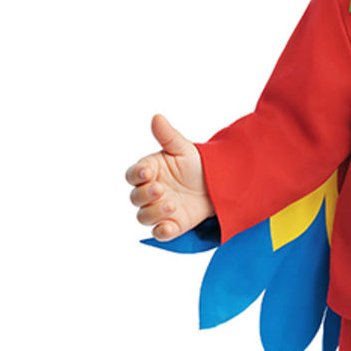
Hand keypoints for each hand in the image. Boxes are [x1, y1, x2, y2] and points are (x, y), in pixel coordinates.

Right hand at [125, 114, 213, 240]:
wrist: (218, 183)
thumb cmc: (195, 164)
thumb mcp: (183, 149)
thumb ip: (168, 136)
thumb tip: (157, 117)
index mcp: (148, 171)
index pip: (133, 174)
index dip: (137, 174)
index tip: (148, 171)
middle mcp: (149, 192)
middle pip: (136, 198)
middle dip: (145, 194)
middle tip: (161, 189)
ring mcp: (158, 209)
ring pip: (144, 216)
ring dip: (154, 212)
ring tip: (171, 205)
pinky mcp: (171, 225)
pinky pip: (160, 233)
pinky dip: (162, 231)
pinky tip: (170, 227)